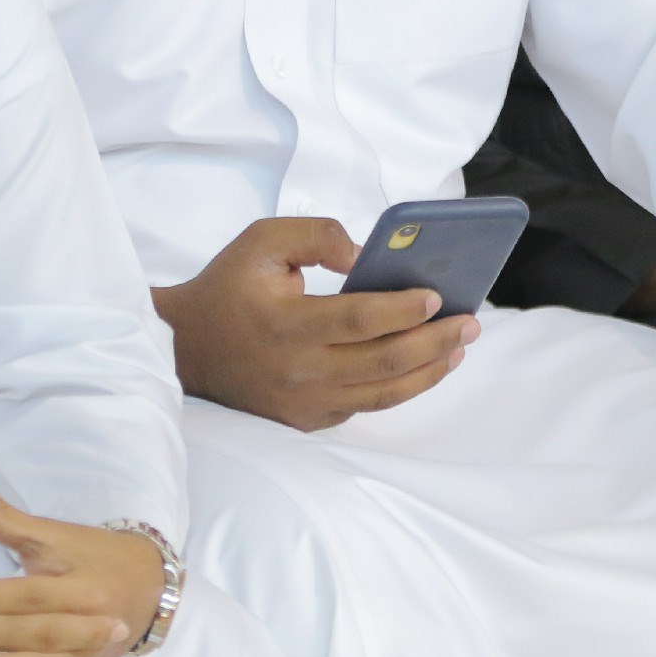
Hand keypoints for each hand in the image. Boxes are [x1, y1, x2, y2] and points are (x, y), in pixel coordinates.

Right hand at [152, 217, 476, 430]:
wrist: (184, 350)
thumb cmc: (229, 286)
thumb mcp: (262, 240)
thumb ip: (316, 235)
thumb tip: (366, 256)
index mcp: (284, 324)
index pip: (358, 319)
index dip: (402, 310)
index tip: (436, 296)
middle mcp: (297, 372)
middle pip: (384, 362)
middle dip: (436, 341)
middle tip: (471, 322)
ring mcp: (303, 404)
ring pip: (383, 394)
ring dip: (429, 371)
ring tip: (459, 347)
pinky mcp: (307, 421)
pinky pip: (365, 406)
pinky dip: (400, 387)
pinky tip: (425, 366)